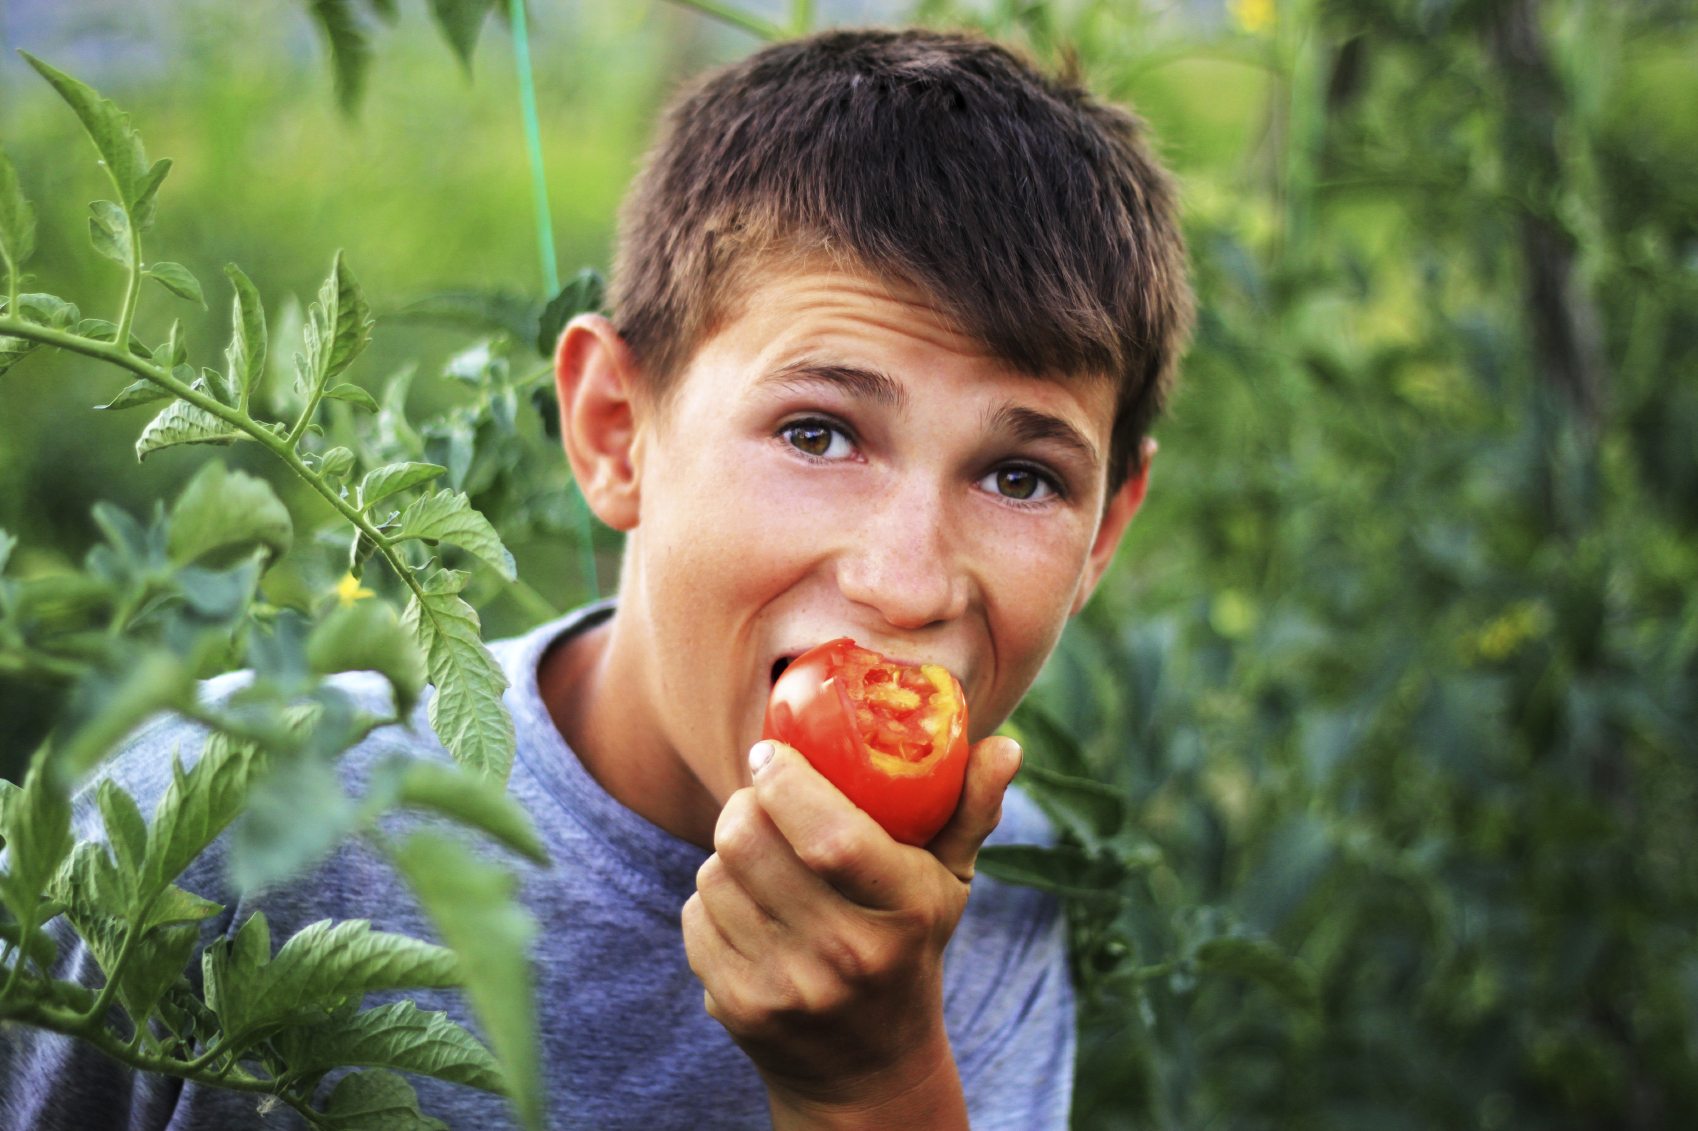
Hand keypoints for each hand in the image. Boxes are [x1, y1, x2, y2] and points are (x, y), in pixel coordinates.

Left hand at [681, 734, 1022, 1128]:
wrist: (868, 1068)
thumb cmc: (910, 947)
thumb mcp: (949, 884)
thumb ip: (972, 810)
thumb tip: (1007, 747)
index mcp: (904, 911)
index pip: (829, 836)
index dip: (786, 782)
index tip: (772, 754)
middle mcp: (845, 954)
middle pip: (748, 841)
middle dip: (746, 804)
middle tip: (761, 798)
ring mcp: (788, 987)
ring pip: (715, 874)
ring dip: (728, 853)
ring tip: (763, 860)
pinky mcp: (739, 1007)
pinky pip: (697, 917)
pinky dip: (713, 900)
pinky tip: (749, 908)